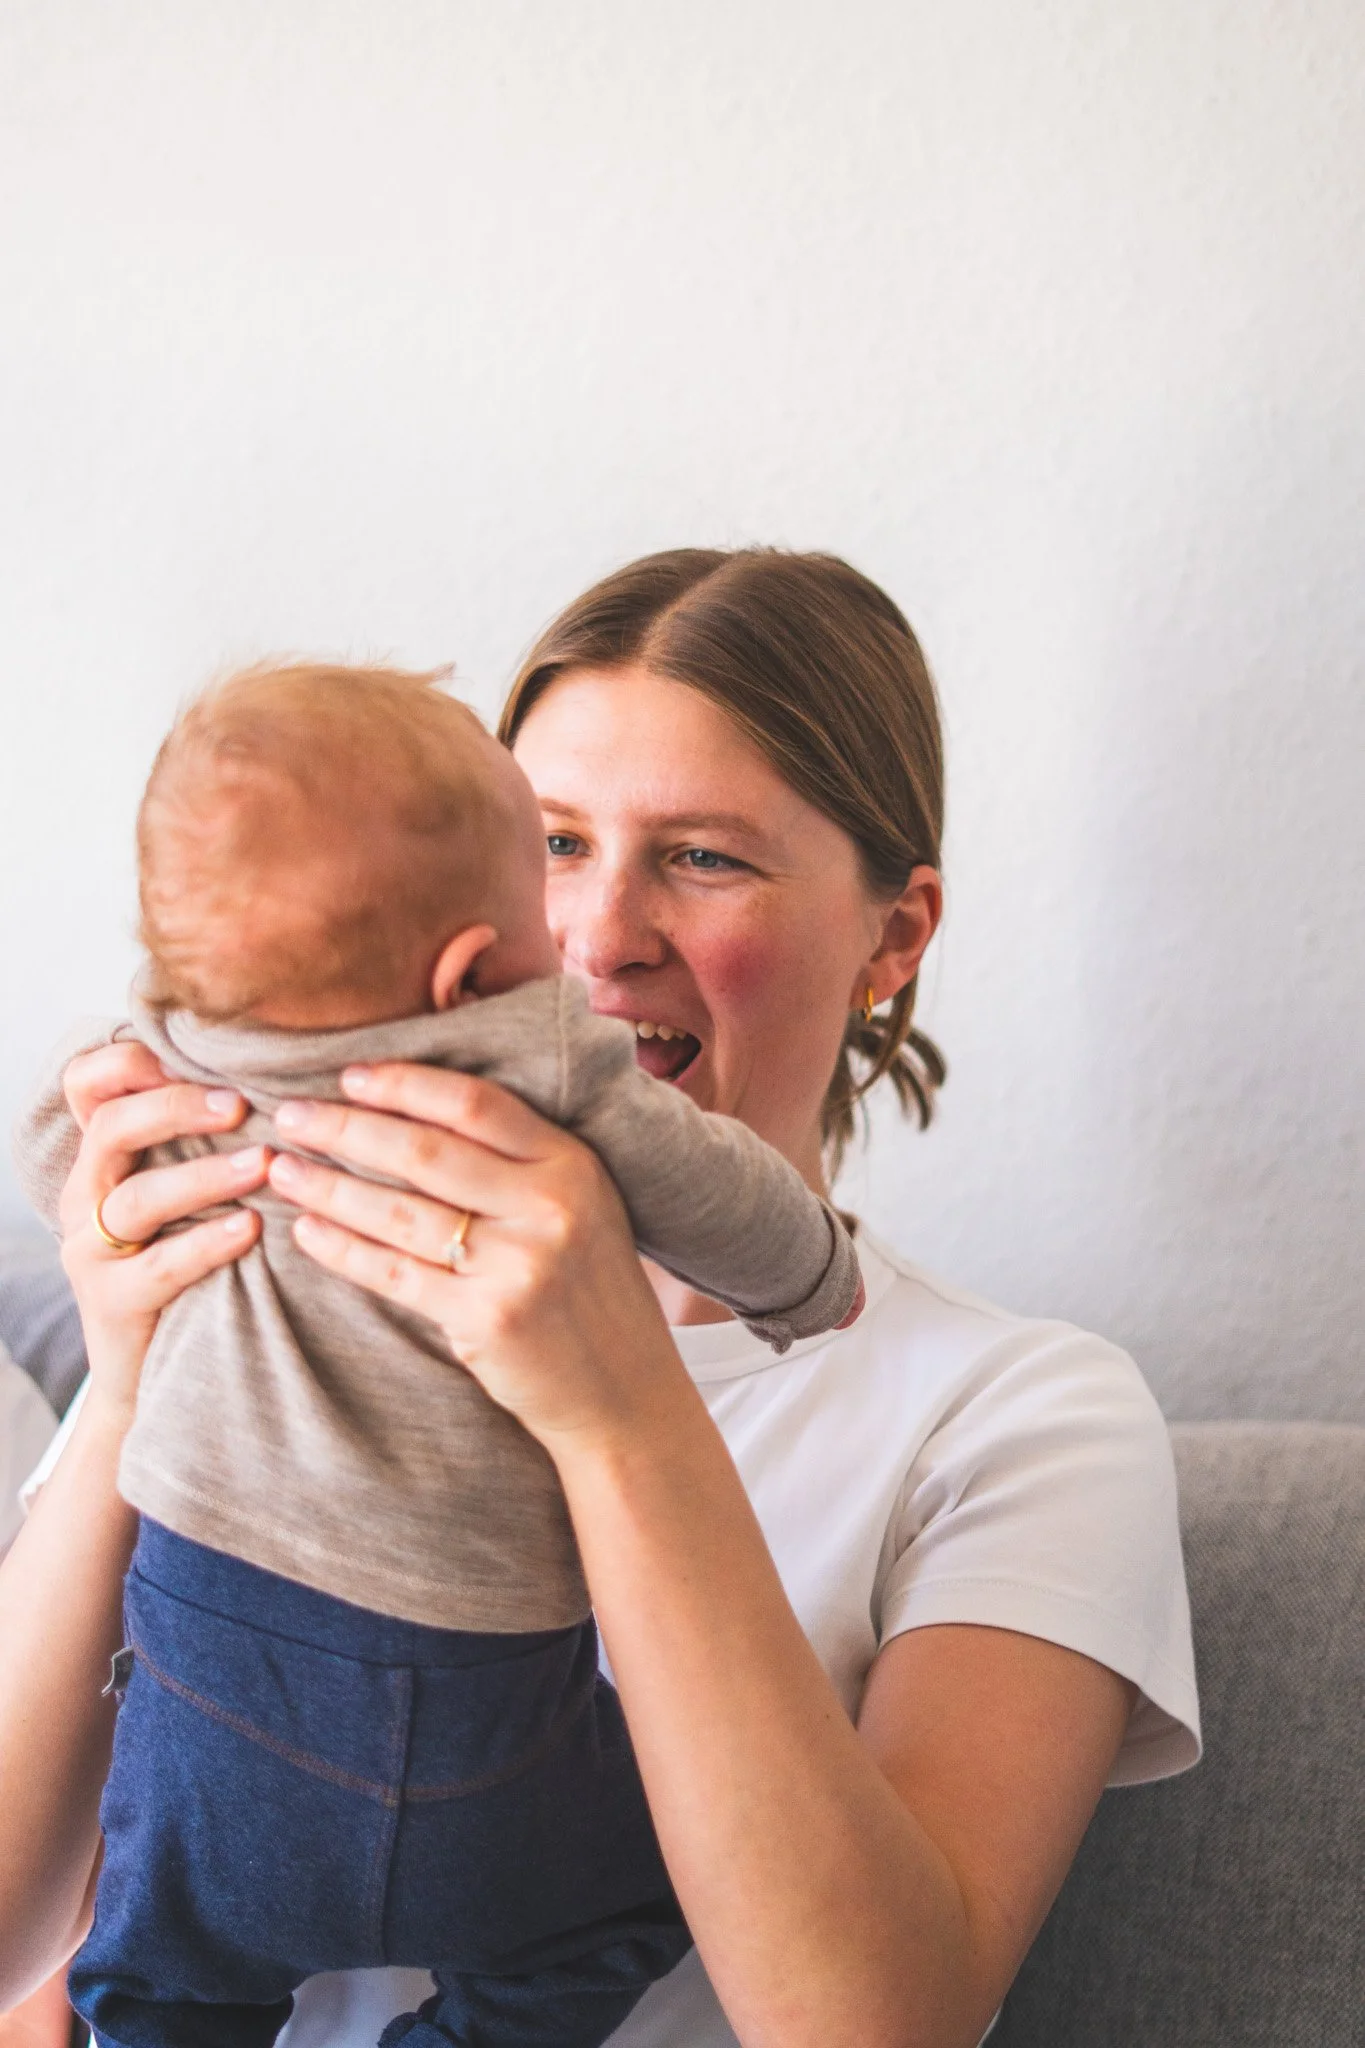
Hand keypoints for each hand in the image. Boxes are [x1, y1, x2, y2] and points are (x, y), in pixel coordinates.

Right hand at [57, 1041, 269, 1424]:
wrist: (153, 1371)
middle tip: (242, 1105)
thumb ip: (211, 1137)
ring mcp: (91, 1250)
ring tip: (265, 1165)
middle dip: (177, 1107)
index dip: (131, 1061)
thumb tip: (287, 1076)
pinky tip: (252, 1229)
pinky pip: (158, 1265)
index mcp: (101, 1157)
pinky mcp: (112, 1302)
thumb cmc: (189, 1262)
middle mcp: (85, 1194)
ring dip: (206, 1174)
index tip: (198, 1056)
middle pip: (111, 1127)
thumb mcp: (189, 1192)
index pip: (88, 1084)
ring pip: (137, 1196)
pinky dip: (207, 1242)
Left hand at [268, 1063, 689, 1451]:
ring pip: (400, 1213)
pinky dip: (342, 1251)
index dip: (404, 1084)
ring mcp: (519, 1265)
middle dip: (345, 1129)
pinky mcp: (486, 1320)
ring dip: (329, 1189)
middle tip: (289, 1116)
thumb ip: (517, 1161)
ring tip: (281, 1171)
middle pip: (426, 1153)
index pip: (475, 1104)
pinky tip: (306, 1233)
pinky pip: (395, 1274)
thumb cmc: (587, 1289)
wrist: (622, 1391)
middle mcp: (550, 1207)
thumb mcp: (581, 1206)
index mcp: (573, 1164)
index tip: (347, 1076)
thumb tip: (408, 1110)